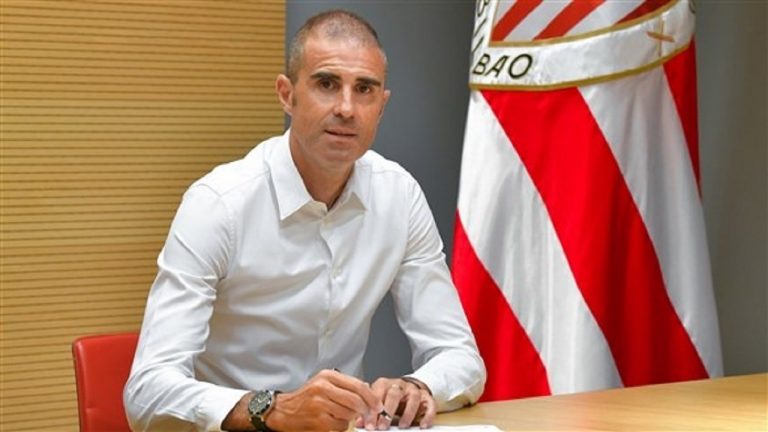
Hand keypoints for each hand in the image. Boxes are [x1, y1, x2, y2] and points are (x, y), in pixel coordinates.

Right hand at [266, 369, 381, 431]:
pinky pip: (341, 425)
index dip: (372, 397)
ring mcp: (320, 404)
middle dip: (366, 410)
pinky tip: (334, 422)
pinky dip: (342, 426)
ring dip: (352, 418)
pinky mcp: (318, 420)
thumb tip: (368, 391)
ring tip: (345, 416)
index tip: (378, 405)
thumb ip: (344, 385)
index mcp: (327, 376)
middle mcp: (323, 388)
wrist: (283, 411)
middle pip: (356, 400)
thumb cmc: (305, 398)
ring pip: (350, 413)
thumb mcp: (323, 383)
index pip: (358, 385)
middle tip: (369, 415)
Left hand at [367, 377, 435, 429]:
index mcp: (384, 384)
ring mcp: (414, 390)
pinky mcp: (427, 397)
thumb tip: (360, 423)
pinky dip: (427, 415)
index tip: (370, 425)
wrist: (408, 390)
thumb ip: (370, 412)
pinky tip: (422, 425)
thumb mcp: (378, 403)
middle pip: (394, 394)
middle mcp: (399, 385)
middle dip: (388, 411)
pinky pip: (430, 404)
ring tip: (402, 426)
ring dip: (408, 413)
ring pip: (413, 397)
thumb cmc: (390, 398)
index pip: (377, 394)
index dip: (373, 411)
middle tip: (383, 427)